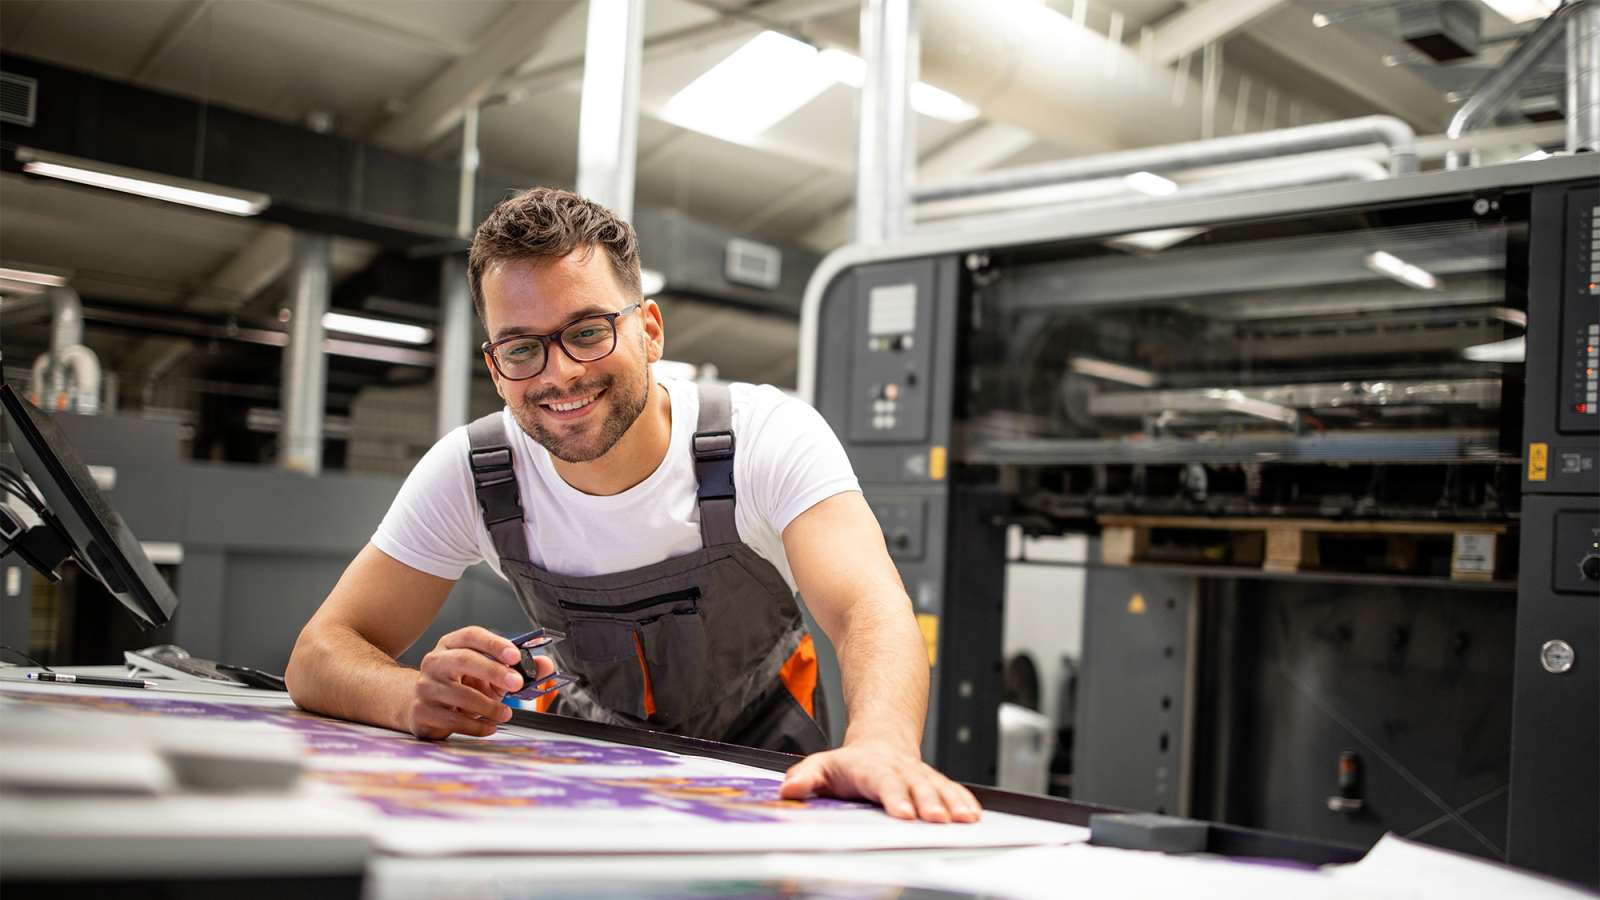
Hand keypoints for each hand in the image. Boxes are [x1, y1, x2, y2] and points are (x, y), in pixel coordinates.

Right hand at [405, 626, 552, 739]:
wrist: (421, 706)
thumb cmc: (460, 685)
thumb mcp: (488, 674)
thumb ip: (517, 668)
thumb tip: (545, 666)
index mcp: (451, 645)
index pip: (472, 635)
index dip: (494, 643)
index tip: (515, 655)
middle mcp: (435, 662)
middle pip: (464, 660)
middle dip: (494, 672)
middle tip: (516, 684)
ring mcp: (426, 687)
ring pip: (460, 695)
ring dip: (489, 706)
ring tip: (505, 713)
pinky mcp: (422, 712)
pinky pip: (454, 721)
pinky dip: (477, 726)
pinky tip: (490, 727)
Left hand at [777, 739, 981, 822]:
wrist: (881, 741)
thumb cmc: (851, 763)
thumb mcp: (822, 765)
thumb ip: (805, 777)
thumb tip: (788, 790)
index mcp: (871, 769)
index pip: (883, 782)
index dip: (894, 797)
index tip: (902, 812)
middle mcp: (899, 771)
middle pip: (915, 786)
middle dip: (927, 802)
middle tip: (936, 819)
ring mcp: (919, 776)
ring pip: (937, 787)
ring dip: (951, 803)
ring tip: (962, 819)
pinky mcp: (933, 782)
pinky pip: (951, 790)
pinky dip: (963, 801)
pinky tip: (972, 814)